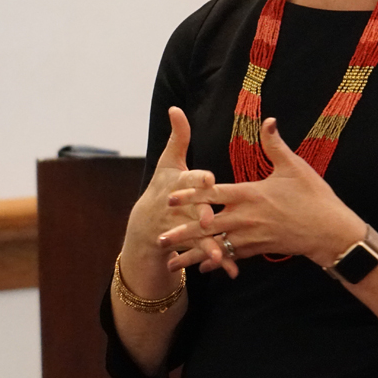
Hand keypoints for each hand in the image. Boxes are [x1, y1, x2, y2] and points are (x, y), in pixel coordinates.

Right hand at [122, 107, 230, 284]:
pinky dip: (217, 261)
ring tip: (221, 254)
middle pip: (191, 210)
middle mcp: (177, 207)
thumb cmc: (163, 186)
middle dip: (200, 215)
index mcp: (178, 184)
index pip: (189, 179)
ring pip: (196, 236)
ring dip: (208, 245)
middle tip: (208, 220)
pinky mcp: (187, 245)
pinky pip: (203, 253)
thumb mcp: (169, 162)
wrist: (146, 226)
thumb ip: (178, 136)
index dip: (198, 179)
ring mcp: (180, 228)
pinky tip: (231, 269)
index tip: (209, 179)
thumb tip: (175, 108)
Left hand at [160, 117, 364, 274]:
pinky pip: (233, 255)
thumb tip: (269, 120)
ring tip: (172, 262)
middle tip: (159, 238)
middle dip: (182, 232)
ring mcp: (252, 236)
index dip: (190, 195)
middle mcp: (246, 218)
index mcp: (250, 194)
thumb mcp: (295, 167)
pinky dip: (217, 261)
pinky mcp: (260, 249)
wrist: (330, 232)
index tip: (169, 197)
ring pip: (216, 245)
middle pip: (207, 225)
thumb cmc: (314, 197)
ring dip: (193, 253)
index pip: (213, 194)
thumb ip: (276, 145)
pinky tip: (203, 268)